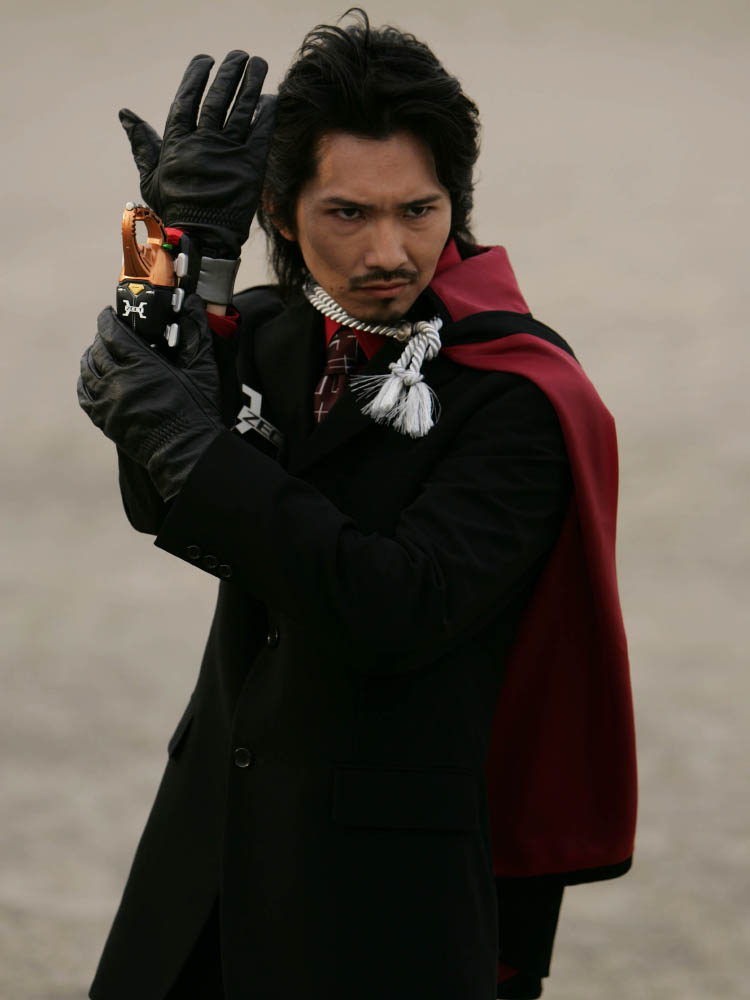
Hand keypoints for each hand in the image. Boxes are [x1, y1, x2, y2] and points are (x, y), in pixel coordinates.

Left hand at [78, 294, 223, 500]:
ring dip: (91, 358)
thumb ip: (195, 332)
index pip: (111, 332)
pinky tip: (92, 377)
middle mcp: (118, 381)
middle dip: (101, 338)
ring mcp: (108, 402)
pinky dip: (85, 382)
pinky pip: (84, 395)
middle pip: (97, 350)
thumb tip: (192, 303)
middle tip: (110, 334)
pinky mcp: (104, 420)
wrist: (187, 451)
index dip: (108, 319)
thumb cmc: (197, 410)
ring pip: (87, 371)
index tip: (110, 313)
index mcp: (141, 364)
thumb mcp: (202, 368)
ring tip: (98, 353)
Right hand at [119, 51, 275, 258]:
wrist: (200, 239)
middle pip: (217, 98)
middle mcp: (202, 143)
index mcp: (177, 142)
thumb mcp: (151, 175)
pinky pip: (260, 133)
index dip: (197, 77)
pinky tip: (271, 98)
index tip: (206, 60)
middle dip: (229, 74)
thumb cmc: (173, 209)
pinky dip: (266, 114)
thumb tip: (126, 114)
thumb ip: (143, 143)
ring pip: (240, 109)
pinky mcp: (249, 167)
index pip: (188, 99)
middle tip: (239, 56)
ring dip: (250, 84)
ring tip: (257, 64)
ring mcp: (227, 153)